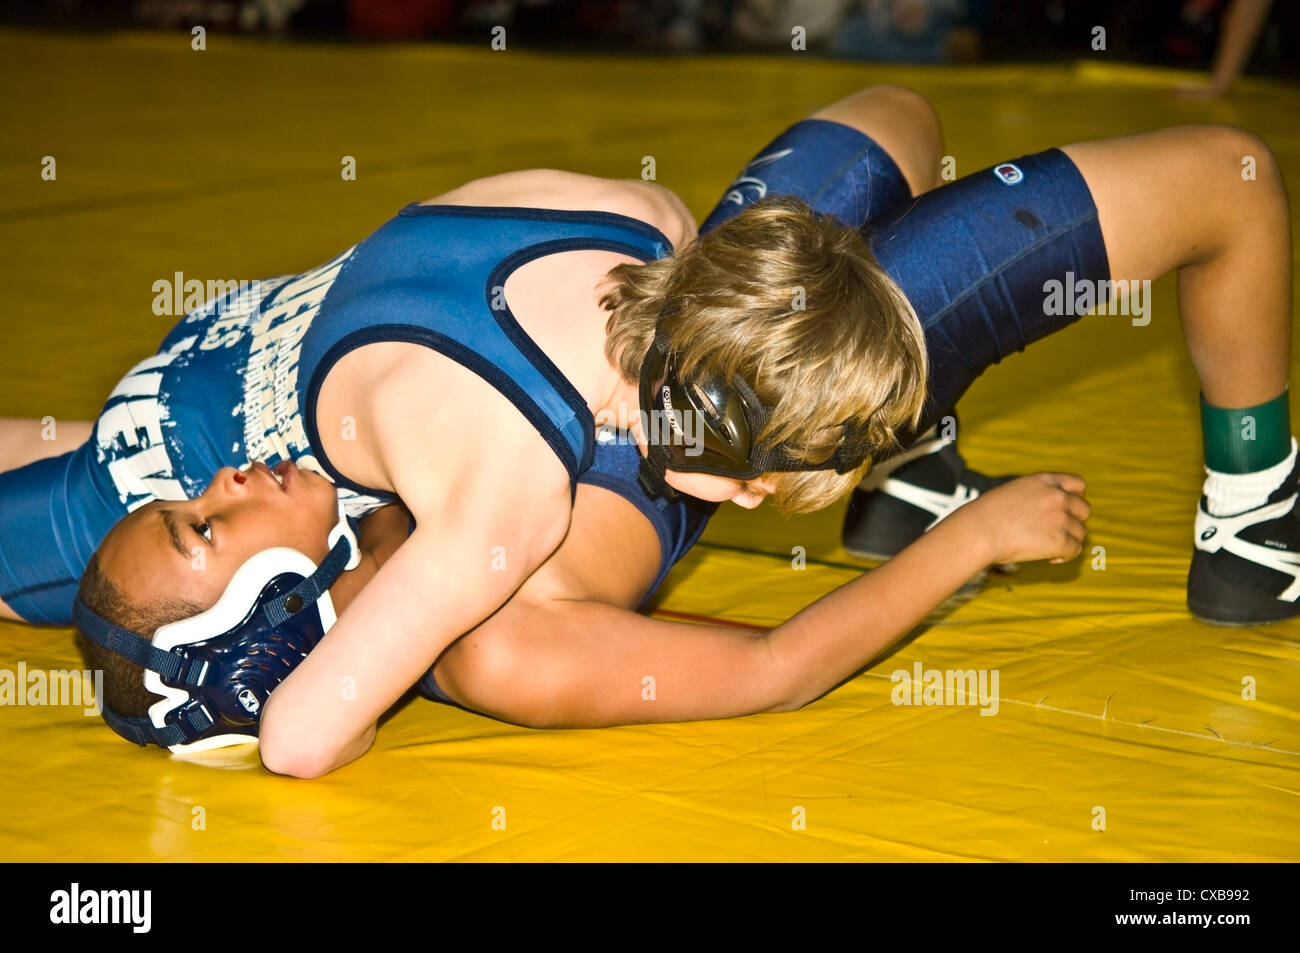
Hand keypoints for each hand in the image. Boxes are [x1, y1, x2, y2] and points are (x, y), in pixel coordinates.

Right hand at [966, 472, 1089, 565]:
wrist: (979, 531)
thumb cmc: (987, 514)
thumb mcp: (1014, 491)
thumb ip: (1036, 495)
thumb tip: (1047, 512)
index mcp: (1046, 481)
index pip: (1078, 485)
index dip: (1075, 498)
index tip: (1065, 509)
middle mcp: (1058, 497)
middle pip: (1084, 509)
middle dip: (1073, 521)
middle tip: (1056, 531)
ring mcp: (1061, 519)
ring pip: (1080, 532)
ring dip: (1067, 540)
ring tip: (1048, 547)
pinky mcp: (1061, 541)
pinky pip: (1074, 550)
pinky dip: (1063, 556)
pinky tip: (1049, 558)